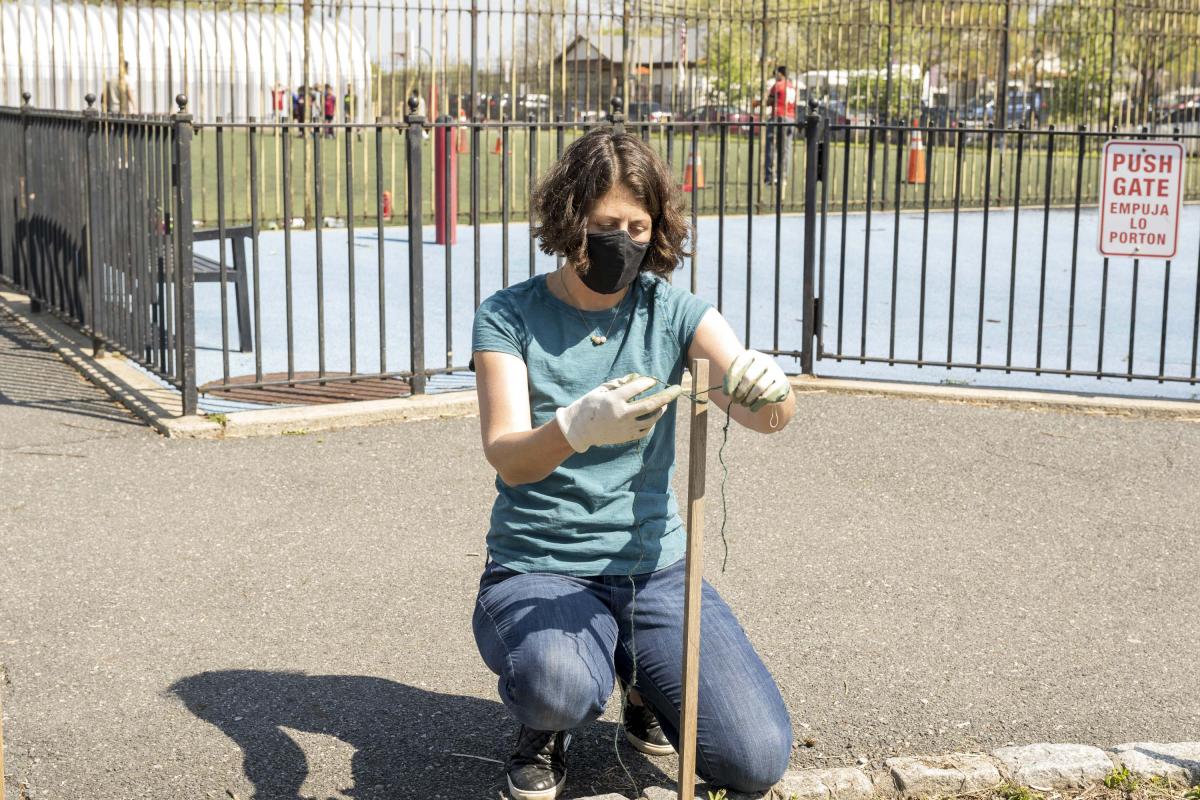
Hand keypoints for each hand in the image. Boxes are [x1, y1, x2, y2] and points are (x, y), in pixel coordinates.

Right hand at [554, 373, 681, 452]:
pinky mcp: (626, 437)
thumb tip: (637, 377)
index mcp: (614, 400)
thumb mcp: (601, 390)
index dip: (647, 382)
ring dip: (660, 409)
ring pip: (651, 418)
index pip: (637, 388)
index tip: (652, 380)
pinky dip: (651, 422)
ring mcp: (625, 427)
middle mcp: (622, 414)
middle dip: (667, 395)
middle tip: (677, 389)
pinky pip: (645, 429)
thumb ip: (619, 383)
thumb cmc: (589, 406)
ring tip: (664, 403)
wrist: (579, 430)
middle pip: (651, 404)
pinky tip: (653, 415)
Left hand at [723, 350, 789, 411]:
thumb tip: (728, 392)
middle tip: (735, 400)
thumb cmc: (750, 381)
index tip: (726, 393)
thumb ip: (731, 382)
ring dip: (749, 399)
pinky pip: (769, 395)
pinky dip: (758, 404)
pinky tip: (752, 408)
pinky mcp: (782, 383)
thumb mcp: (739, 377)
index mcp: (751, 355)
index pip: (739, 364)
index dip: (731, 380)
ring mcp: (775, 371)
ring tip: (744, 404)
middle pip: (748, 377)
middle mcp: (764, 360)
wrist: (772, 386)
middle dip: (740, 391)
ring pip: (759, 387)